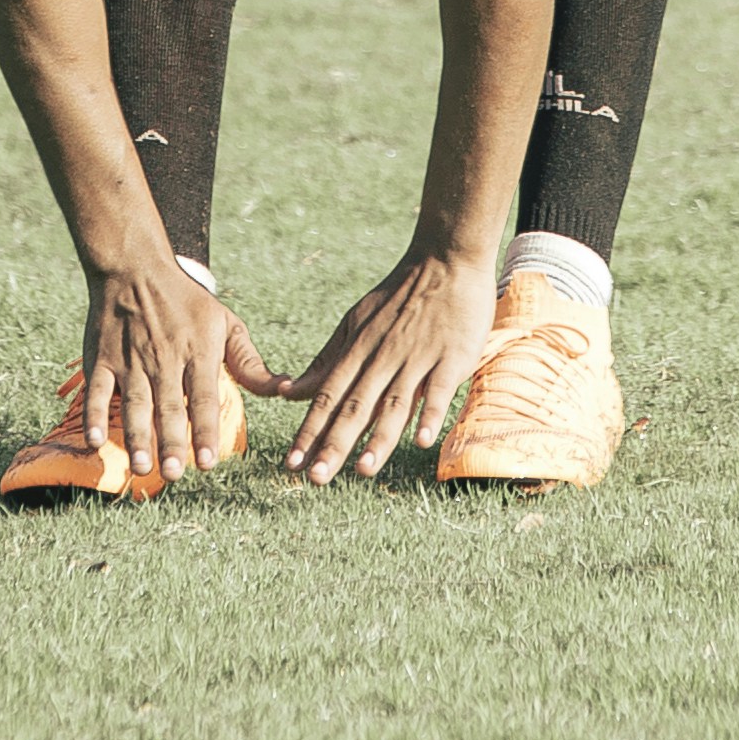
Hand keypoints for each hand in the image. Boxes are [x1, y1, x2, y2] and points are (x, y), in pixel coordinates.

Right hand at [76, 246, 280, 482]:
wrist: (134, 266)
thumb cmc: (186, 301)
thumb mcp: (225, 324)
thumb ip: (250, 363)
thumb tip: (283, 391)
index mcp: (198, 351)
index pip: (203, 398)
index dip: (205, 431)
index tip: (208, 462)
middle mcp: (164, 358)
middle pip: (168, 406)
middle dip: (171, 441)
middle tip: (175, 474)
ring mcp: (130, 359)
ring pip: (134, 403)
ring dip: (137, 436)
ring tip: (142, 466)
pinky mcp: (101, 359)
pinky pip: (96, 391)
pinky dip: (93, 415)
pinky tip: (94, 441)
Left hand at [287, 241, 500, 482]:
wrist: (445, 260)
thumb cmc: (398, 298)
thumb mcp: (354, 324)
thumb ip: (325, 362)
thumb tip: (287, 393)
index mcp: (357, 350)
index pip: (327, 396)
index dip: (309, 431)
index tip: (292, 463)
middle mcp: (382, 357)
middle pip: (355, 406)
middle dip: (334, 443)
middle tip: (316, 479)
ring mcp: (417, 357)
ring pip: (394, 403)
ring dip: (378, 438)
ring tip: (362, 471)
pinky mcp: (451, 356)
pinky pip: (438, 389)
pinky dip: (430, 414)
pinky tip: (422, 441)